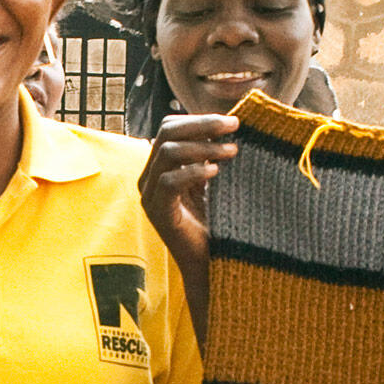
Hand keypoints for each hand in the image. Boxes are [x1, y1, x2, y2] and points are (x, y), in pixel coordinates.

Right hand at [139, 112, 236, 286]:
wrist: (210, 263)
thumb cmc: (215, 222)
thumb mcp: (214, 181)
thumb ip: (212, 155)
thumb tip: (230, 123)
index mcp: (160, 166)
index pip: (170, 127)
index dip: (199, 120)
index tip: (232, 122)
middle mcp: (150, 177)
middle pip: (167, 133)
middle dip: (203, 125)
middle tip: (234, 126)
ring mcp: (150, 194)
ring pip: (168, 152)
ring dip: (203, 147)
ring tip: (232, 152)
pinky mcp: (157, 212)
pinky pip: (169, 181)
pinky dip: (193, 172)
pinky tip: (216, 172)